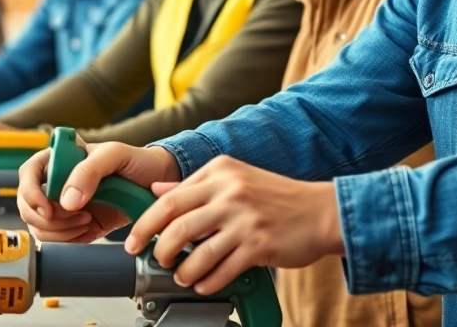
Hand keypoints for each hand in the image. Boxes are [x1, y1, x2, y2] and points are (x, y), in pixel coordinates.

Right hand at [17, 141, 180, 243]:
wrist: (156, 183)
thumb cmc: (135, 161)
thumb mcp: (114, 155)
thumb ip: (89, 170)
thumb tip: (66, 200)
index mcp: (59, 159)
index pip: (28, 174)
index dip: (30, 192)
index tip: (47, 207)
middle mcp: (56, 183)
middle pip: (28, 206)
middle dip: (48, 218)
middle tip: (77, 215)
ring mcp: (63, 206)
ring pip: (40, 226)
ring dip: (61, 231)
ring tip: (87, 221)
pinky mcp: (74, 225)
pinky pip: (58, 240)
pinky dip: (70, 240)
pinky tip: (90, 229)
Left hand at [126, 156, 344, 295]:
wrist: (322, 211)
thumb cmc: (279, 198)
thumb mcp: (236, 179)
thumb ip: (196, 186)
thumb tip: (157, 191)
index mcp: (220, 171)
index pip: (169, 198)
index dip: (146, 222)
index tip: (134, 239)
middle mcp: (231, 192)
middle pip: (176, 223)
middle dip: (158, 247)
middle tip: (154, 259)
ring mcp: (245, 218)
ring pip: (196, 251)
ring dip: (183, 270)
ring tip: (182, 276)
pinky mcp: (259, 244)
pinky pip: (222, 270)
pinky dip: (208, 282)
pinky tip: (204, 284)